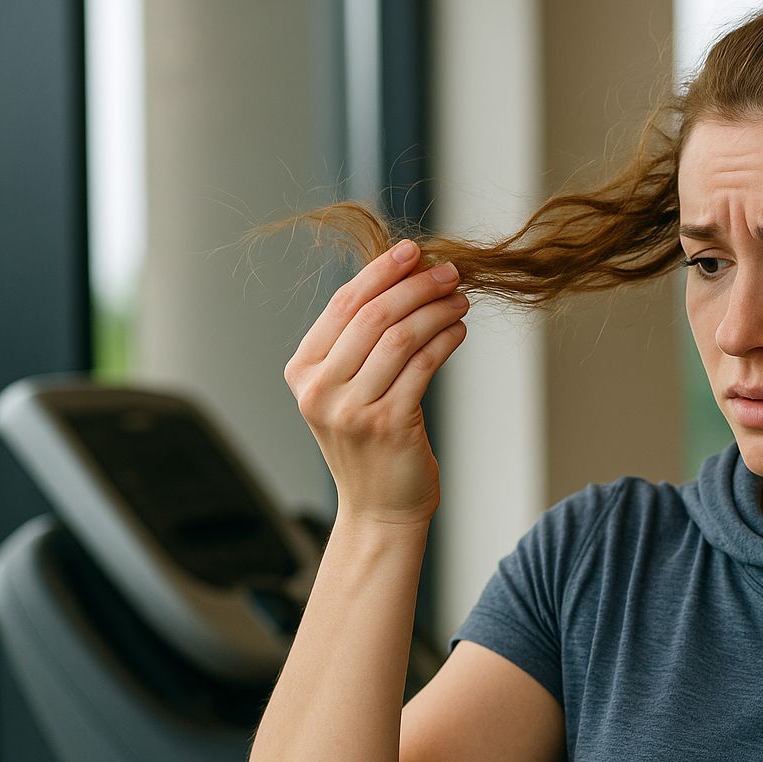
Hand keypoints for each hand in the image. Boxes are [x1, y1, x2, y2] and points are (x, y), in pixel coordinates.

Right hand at [283, 239, 470, 527]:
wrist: (378, 509)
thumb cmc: (369, 444)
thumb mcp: (346, 391)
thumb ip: (359, 343)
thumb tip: (404, 278)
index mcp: (303, 371)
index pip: (343, 305)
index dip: (380, 272)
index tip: (413, 252)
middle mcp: (320, 390)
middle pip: (373, 316)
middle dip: (415, 286)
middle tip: (449, 271)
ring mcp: (352, 410)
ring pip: (401, 337)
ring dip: (436, 310)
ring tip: (459, 298)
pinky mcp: (389, 425)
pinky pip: (423, 365)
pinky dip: (445, 340)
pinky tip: (459, 330)